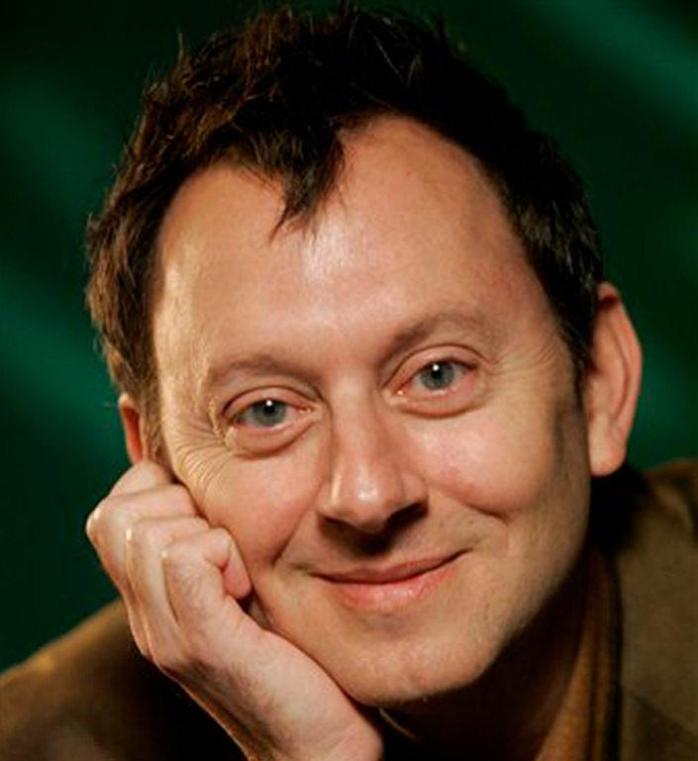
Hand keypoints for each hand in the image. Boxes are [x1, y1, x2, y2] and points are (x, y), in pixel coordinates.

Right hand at [85, 461, 383, 760]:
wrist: (316, 745)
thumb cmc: (293, 658)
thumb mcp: (241, 591)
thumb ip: (213, 550)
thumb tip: (209, 488)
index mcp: (149, 603)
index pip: (110, 515)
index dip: (155, 491)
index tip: (207, 516)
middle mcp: (144, 618)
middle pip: (115, 516)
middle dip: (176, 504)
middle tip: (224, 543)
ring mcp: (167, 634)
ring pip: (146, 533)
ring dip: (204, 530)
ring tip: (239, 570)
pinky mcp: (203, 642)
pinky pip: (184, 559)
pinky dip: (221, 551)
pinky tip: (247, 583)